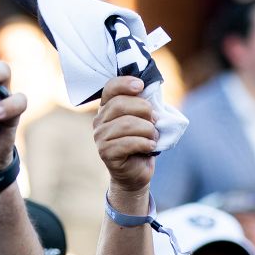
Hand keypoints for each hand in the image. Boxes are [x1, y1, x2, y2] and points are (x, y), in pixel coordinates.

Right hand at [94, 77, 157, 194]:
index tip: (141, 86)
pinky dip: (144, 143)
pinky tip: (150, 147)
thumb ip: (144, 104)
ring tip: (154, 137)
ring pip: (126, 124)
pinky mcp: (106, 153)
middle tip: (155, 120)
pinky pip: (128, 143)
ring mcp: (100, 138)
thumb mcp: (144, 119)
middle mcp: (99, 121)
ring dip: (147, 130)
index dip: (125, 83)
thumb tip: (151, 91)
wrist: (136, 171)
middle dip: (144, 110)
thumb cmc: (141, 141)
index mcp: (106, 108)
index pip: (110, 88)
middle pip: (120, 105)